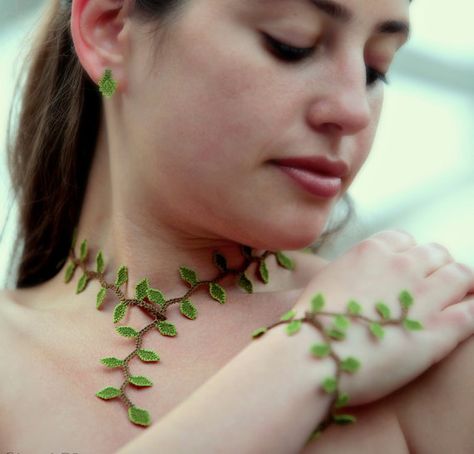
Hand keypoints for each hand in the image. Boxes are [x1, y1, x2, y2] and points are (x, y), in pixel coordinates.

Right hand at [292, 229, 473, 405]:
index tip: (403, 271)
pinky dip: (471, 310)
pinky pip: (473, 311)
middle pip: (436, 253)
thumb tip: (361, 275)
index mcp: (372, 251)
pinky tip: (461, 318)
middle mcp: (402, 266)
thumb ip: (352, 270)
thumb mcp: (327, 279)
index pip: (405, 240)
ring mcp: (423, 296)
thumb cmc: (312, 322)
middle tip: (425, 289)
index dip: (407, 256)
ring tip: (448, 301)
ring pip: (460, 275)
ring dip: (458, 286)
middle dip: (434, 267)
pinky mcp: (439, 331)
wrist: (313, 355)